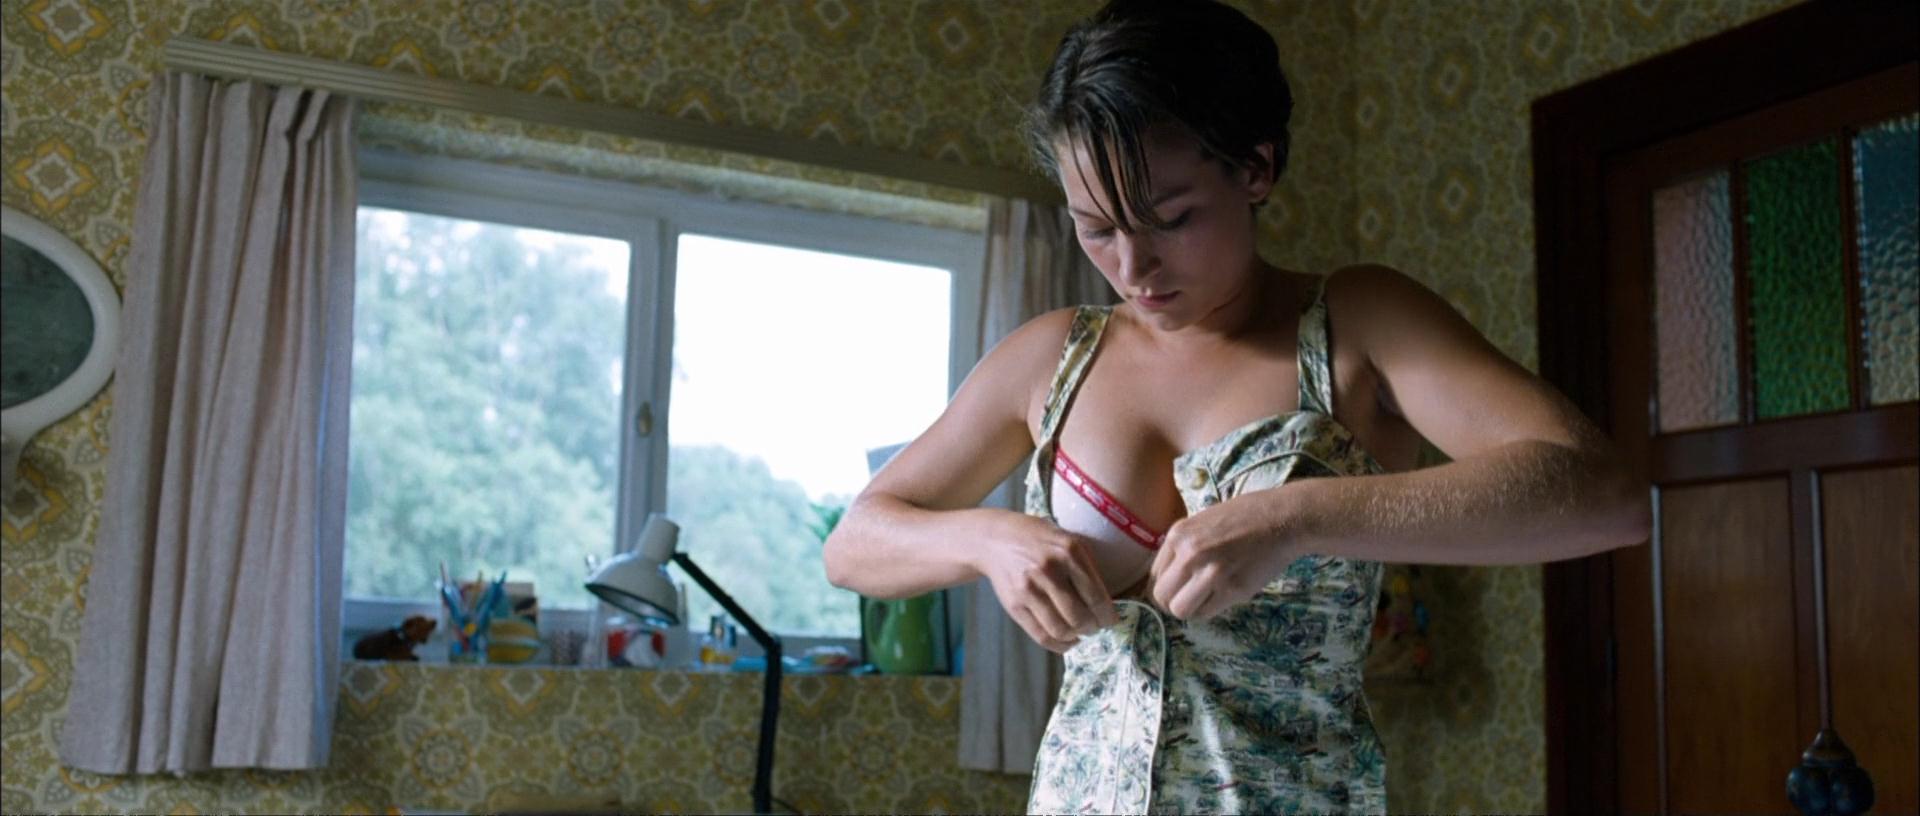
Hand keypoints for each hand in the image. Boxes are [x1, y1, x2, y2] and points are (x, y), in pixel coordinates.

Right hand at [974, 514, 1119, 651]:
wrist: (995, 539)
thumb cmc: (1038, 540)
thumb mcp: (1067, 540)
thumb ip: (1086, 567)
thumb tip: (1106, 604)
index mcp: (1069, 552)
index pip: (1096, 596)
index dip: (1107, 615)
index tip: (1112, 621)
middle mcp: (1049, 570)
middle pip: (1079, 616)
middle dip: (1092, 627)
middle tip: (1095, 627)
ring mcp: (1029, 589)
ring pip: (1061, 629)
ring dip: (1076, 636)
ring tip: (1079, 632)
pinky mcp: (1014, 605)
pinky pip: (1041, 635)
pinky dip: (1059, 645)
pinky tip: (1067, 640)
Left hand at [1148, 490, 1303, 619]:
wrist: (1282, 519)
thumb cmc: (1244, 517)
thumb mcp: (1202, 522)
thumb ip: (1183, 547)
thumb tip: (1168, 577)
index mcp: (1178, 535)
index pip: (1154, 576)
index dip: (1165, 587)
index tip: (1176, 590)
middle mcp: (1190, 554)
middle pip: (1161, 597)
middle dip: (1172, 602)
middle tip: (1188, 600)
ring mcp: (1211, 573)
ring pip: (1180, 610)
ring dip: (1190, 609)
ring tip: (1205, 600)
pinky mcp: (1233, 589)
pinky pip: (1207, 613)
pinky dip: (1211, 609)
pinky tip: (1223, 596)